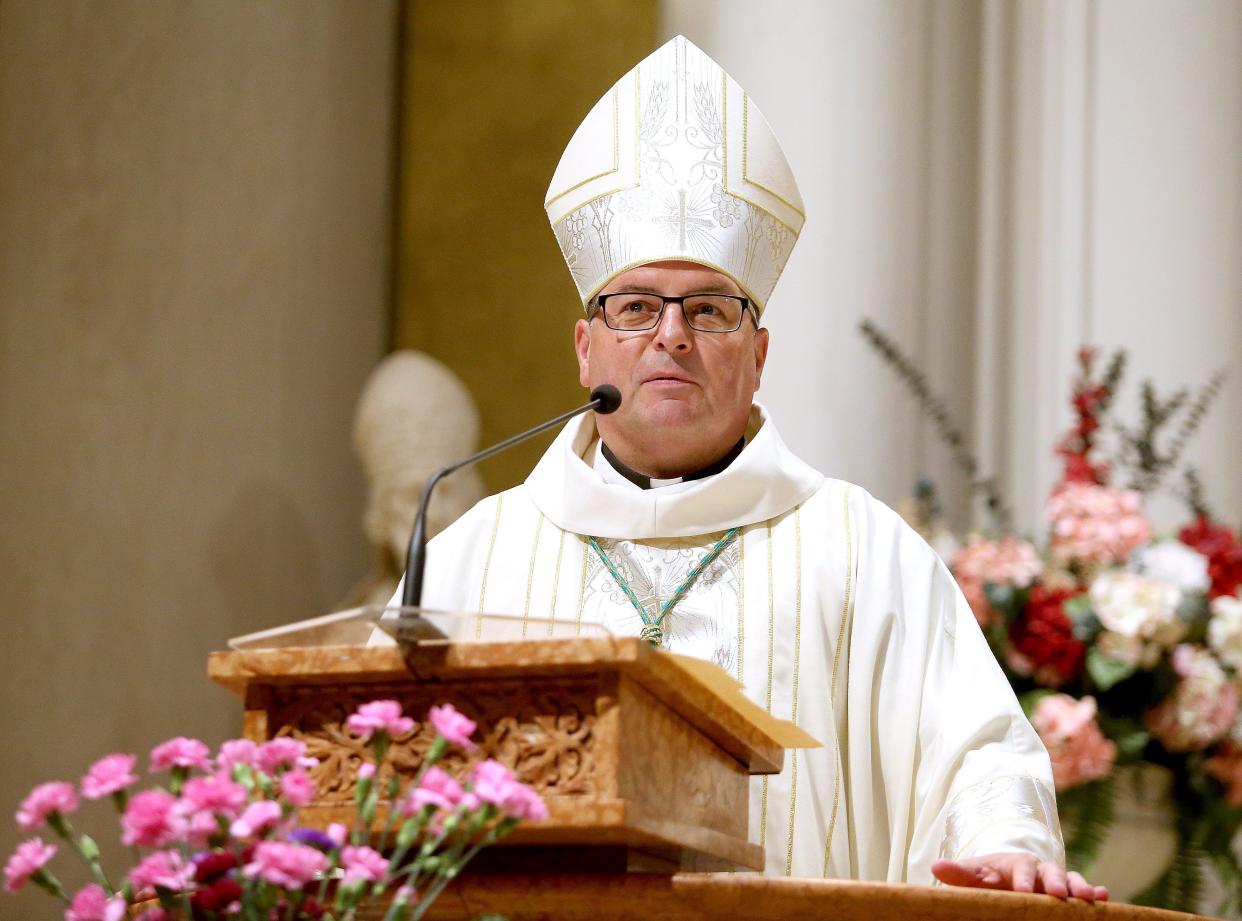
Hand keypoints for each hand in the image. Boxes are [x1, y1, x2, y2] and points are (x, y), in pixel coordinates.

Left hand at [931, 853, 1108, 901]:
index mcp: (1015, 863)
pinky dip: (1095, 891)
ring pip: (1070, 879)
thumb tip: (936, 867)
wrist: (1010, 873)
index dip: (1022, 879)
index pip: (1019, 869)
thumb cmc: (991, 876)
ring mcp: (1056, 879)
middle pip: (1049, 872)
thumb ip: (960, 873)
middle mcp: (1039, 869)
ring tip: (1088, 897)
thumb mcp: (975, 874)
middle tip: (1058, 894)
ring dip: (1079, 887)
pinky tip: (1104, 897)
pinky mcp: (1070, 890)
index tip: (1022, 890)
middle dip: (1055, 882)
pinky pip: (1084, 887)